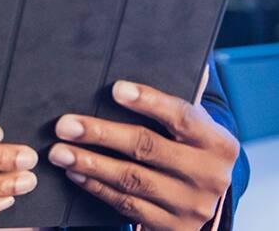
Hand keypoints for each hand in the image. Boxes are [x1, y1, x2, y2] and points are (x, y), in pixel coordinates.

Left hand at [46, 68, 238, 230]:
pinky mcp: (171, 228)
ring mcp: (190, 205)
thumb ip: (184, 100)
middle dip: (101, 134)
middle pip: (148, 148)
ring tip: (59, 151)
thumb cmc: (193, 153)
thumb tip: (180, 63)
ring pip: (132, 180)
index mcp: (219, 143)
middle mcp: (209, 176)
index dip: (148, 101)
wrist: (206, 206)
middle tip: (65, 124)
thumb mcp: (198, 130)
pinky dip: (97, 187)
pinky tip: (75, 173)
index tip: (115, 89)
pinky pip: (126, 205)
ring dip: (90, 163)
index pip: (182, 116)